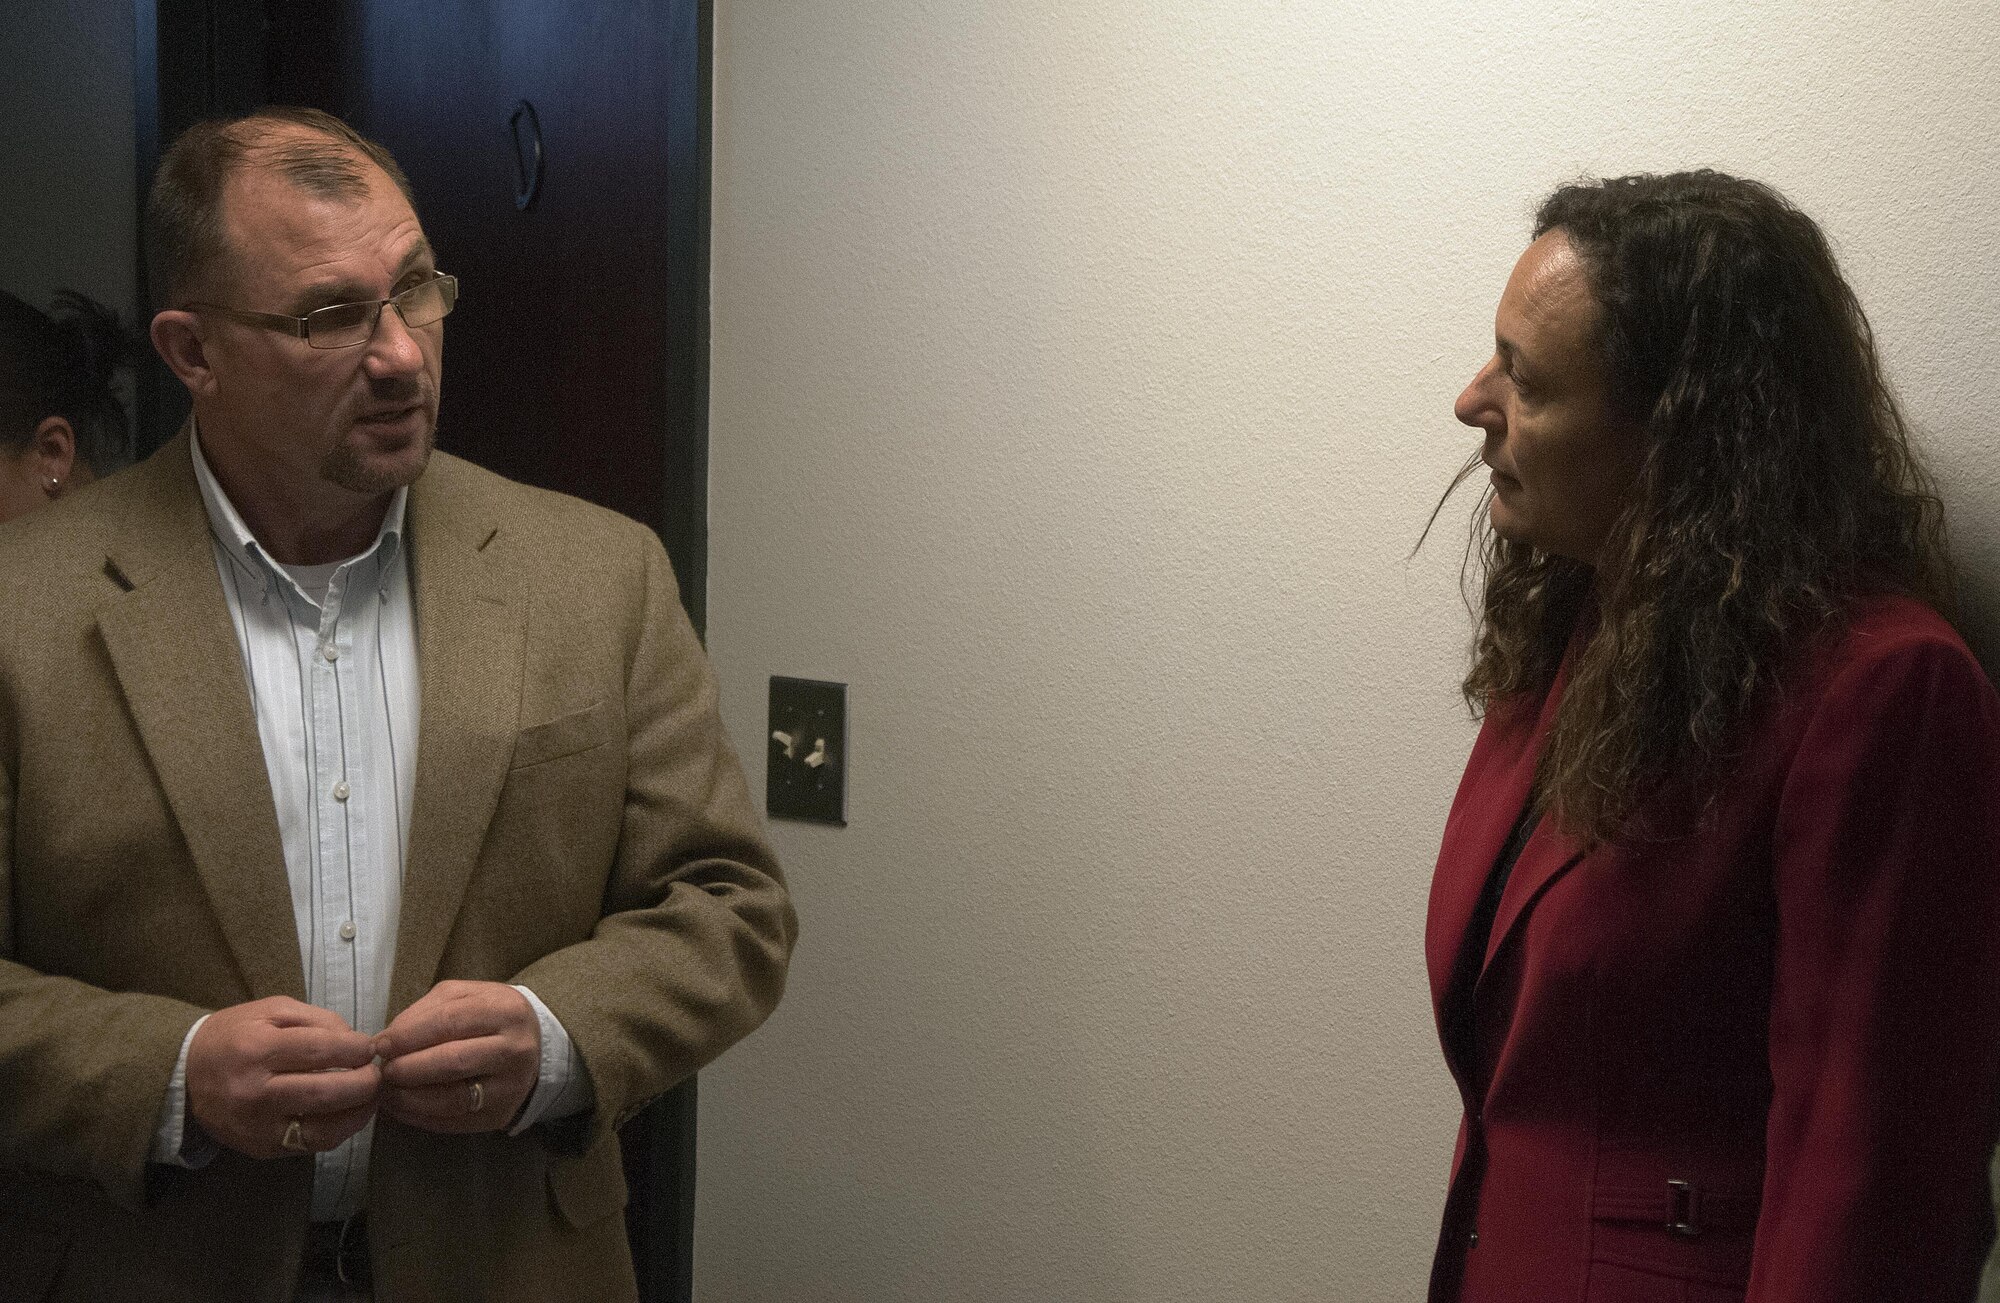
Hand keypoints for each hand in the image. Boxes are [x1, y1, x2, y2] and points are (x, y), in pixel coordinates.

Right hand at [186, 997, 381, 1159]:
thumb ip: (317, 1021)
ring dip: (359, 1113)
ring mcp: (257, 1126)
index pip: (321, 1051)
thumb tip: (356, 1043)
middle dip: (365, 1083)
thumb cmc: (234, 1036)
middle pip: (326, 1092)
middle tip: (378, 1073)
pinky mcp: (260, 1148)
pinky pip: (311, 1146)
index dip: (356, 1050)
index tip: (371, 1047)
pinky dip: (339, 1131)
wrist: (184, 1076)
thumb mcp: (271, 1011)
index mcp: (257, 1049)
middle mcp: (255, 1092)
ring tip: (372, 1096)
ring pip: (323, 1128)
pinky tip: (350, 1115)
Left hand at [373, 980, 540, 1133]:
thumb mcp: (466, 996)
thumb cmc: (490, 1018)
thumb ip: (427, 1010)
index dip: (408, 1035)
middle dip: (408, 1068)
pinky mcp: (500, 1115)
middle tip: (384, 1070)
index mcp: (506, 1012)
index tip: (380, 1044)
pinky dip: (420, 1117)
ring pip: (453, 1098)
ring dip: (410, 1097)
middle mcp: (514, 1050)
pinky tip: (402, 1107)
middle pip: (452, 1062)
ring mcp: (510, 1087)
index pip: (450, 1022)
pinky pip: (453, 1122)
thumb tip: (389, 1040)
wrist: (535, 1050)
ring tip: (388, 1091)